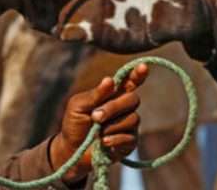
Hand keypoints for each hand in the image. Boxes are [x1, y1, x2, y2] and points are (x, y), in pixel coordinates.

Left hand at [50, 63, 148, 182]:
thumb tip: (110, 80)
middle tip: (95, 116)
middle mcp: (123, 108)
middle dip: (113, 107)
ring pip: (133, 118)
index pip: (129, 82)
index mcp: (112, 95)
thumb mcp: (78, 105)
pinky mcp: (130, 142)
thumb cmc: (74, 123)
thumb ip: (95, 94)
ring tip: (96, 132)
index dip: (138, 74)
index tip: (143, 67)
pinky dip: (115, 138)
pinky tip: (103, 141)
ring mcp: (128, 125)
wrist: (72, 150)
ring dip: (111, 125)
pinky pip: (130, 137)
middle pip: (133, 99)